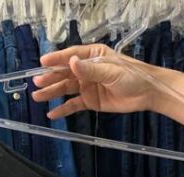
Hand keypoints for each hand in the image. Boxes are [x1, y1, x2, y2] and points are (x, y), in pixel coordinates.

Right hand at [32, 44, 163, 118]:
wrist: (147, 94)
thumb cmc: (132, 76)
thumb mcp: (111, 71)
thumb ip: (90, 69)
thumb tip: (72, 62)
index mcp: (93, 56)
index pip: (71, 56)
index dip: (57, 59)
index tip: (42, 62)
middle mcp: (87, 70)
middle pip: (65, 74)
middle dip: (50, 78)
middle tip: (36, 83)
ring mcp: (88, 86)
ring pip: (66, 89)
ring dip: (52, 93)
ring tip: (38, 97)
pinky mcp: (91, 101)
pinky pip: (74, 104)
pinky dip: (63, 109)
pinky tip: (52, 114)